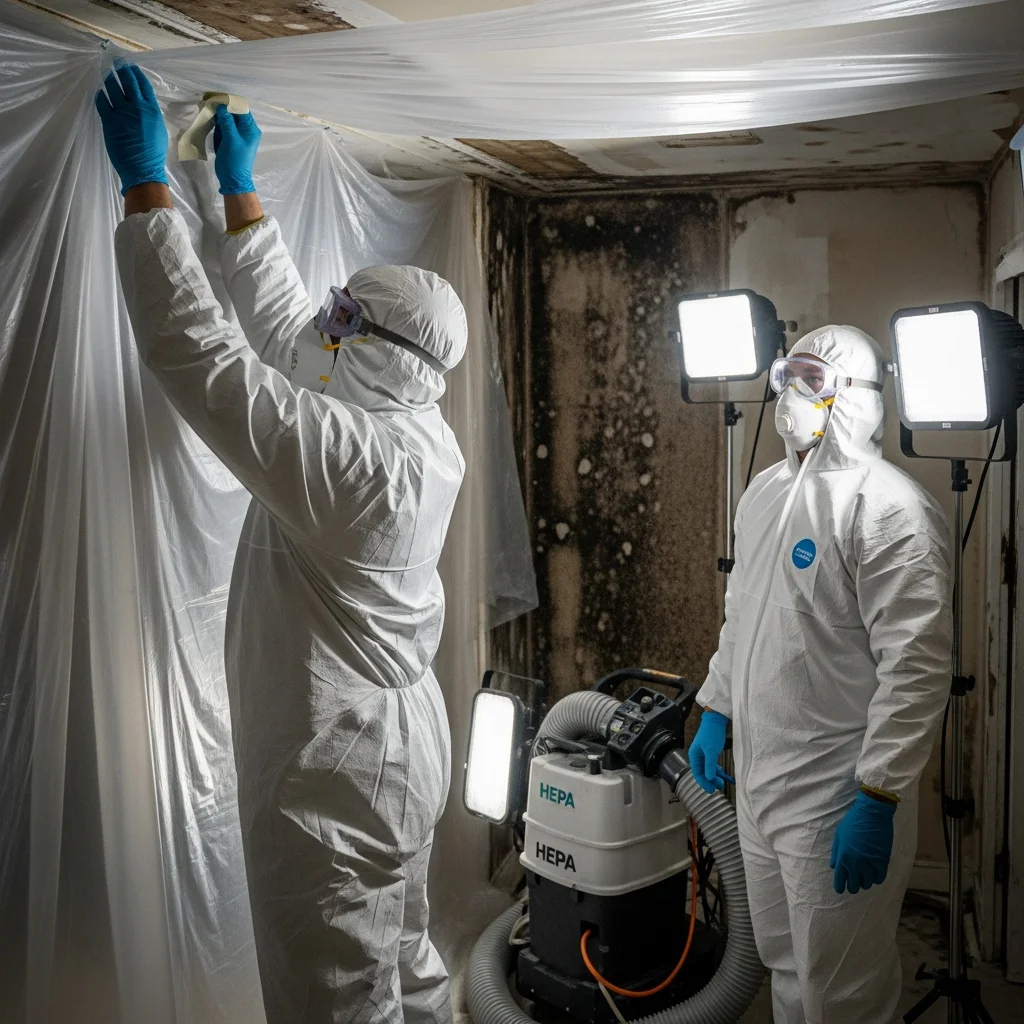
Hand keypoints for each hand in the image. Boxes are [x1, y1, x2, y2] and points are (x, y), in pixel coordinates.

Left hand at [95, 65, 167, 195]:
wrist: (143, 170)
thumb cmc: (153, 154)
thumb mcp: (159, 130)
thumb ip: (151, 114)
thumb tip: (142, 104)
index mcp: (152, 110)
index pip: (143, 84)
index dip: (135, 72)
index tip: (130, 65)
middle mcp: (137, 107)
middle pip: (127, 81)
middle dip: (121, 69)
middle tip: (115, 62)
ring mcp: (122, 113)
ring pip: (112, 87)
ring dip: (108, 78)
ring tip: (106, 73)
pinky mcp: (109, 120)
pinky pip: (101, 101)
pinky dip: (100, 94)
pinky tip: (99, 92)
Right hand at [213, 106, 261, 194]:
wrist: (233, 180)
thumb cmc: (234, 160)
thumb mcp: (231, 140)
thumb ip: (227, 122)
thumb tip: (221, 106)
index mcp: (251, 129)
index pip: (241, 109)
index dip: (229, 101)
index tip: (215, 97)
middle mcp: (246, 129)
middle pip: (234, 112)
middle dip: (222, 107)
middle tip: (207, 100)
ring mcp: (238, 134)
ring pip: (228, 118)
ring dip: (218, 114)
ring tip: (206, 108)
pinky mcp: (230, 139)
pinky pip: (224, 127)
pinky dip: (217, 123)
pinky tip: (209, 119)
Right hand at [688, 709, 730, 793]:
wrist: (716, 719)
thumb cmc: (712, 734)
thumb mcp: (711, 751)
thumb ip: (710, 765)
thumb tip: (709, 779)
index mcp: (694, 756)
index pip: (697, 774)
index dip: (704, 783)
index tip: (712, 791)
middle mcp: (698, 756)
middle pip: (703, 773)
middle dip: (710, 781)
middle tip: (719, 788)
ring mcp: (704, 754)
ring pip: (708, 769)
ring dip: (715, 776)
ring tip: (723, 783)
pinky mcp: (711, 752)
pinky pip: (713, 765)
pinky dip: (718, 770)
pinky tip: (724, 775)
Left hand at [830, 790, 895, 893]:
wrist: (872, 814)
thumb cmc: (852, 822)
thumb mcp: (839, 835)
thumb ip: (836, 853)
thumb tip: (834, 866)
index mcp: (843, 857)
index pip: (840, 880)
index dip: (840, 887)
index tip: (841, 890)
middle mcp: (855, 863)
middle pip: (854, 885)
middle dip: (853, 886)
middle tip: (854, 883)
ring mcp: (870, 864)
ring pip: (867, 883)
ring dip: (865, 882)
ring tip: (864, 877)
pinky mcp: (882, 862)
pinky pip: (879, 879)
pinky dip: (876, 878)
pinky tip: (874, 874)